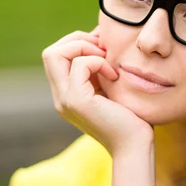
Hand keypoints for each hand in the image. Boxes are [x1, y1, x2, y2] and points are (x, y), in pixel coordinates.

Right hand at [41, 27, 153, 155]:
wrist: (135, 146)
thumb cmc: (131, 119)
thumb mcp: (112, 88)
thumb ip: (101, 70)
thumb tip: (101, 39)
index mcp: (67, 94)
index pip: (56, 57)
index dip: (77, 43)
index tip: (103, 47)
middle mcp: (61, 97)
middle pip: (50, 53)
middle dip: (77, 40)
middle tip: (103, 48)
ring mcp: (65, 100)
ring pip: (54, 54)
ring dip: (84, 47)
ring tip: (107, 60)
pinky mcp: (77, 101)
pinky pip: (78, 64)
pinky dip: (97, 61)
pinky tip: (114, 76)